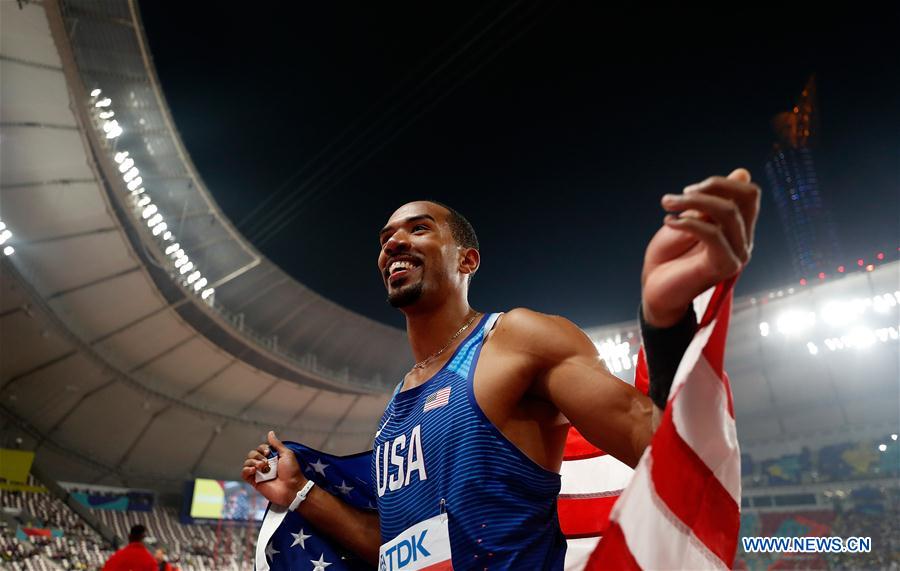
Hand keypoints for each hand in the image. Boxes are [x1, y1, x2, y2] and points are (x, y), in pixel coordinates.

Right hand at [241, 431, 307, 506]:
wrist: (292, 487)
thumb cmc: (292, 472)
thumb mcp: (287, 454)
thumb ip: (277, 444)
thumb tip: (270, 433)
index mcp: (271, 457)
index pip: (260, 448)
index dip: (262, 448)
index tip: (269, 452)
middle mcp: (264, 464)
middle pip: (252, 454)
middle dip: (257, 455)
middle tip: (266, 462)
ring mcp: (259, 473)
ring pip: (247, 462)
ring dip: (253, 462)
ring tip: (262, 467)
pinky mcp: (254, 482)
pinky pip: (244, 473)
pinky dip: (246, 470)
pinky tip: (253, 470)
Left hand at [641, 168, 760, 326]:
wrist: (654, 287)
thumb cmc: (669, 255)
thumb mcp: (689, 218)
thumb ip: (712, 201)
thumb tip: (742, 172)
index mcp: (738, 228)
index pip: (749, 194)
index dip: (721, 183)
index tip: (689, 190)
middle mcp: (744, 240)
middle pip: (745, 198)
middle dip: (708, 188)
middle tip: (674, 198)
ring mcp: (737, 255)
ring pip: (728, 212)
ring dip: (692, 203)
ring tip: (667, 206)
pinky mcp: (725, 267)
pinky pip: (713, 233)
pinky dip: (688, 222)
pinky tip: (669, 223)